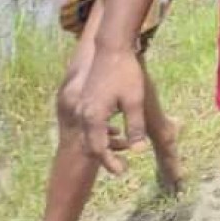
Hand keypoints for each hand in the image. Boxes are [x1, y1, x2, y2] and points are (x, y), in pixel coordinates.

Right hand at [77, 46, 146, 175]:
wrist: (112, 48)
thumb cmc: (126, 74)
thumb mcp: (135, 101)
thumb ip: (135, 127)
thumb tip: (138, 151)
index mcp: (93, 118)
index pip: (98, 150)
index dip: (110, 164)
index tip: (123, 172)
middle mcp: (83, 115)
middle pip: (90, 145)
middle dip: (105, 157)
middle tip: (122, 165)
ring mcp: (81, 107)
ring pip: (88, 135)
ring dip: (102, 144)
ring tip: (121, 147)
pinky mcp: (85, 100)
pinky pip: (88, 124)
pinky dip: (99, 132)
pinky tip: (114, 129)